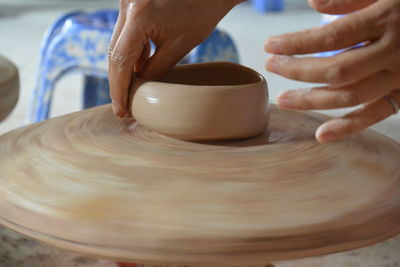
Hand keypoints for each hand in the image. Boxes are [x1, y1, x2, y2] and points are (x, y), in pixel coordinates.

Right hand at [108, 0, 241, 116]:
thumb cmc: (202, 12)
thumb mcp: (180, 46)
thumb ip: (156, 69)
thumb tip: (140, 87)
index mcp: (138, 16)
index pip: (120, 59)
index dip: (118, 89)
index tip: (120, 110)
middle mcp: (126, 5)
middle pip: (113, 52)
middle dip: (117, 82)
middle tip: (122, 107)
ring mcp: (127, 2)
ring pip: (117, 43)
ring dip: (123, 68)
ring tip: (130, 93)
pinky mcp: (132, 4)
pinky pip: (125, 33)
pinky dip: (131, 53)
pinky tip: (138, 71)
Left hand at [264, 0, 399, 142]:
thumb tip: (314, 4)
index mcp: (387, 19)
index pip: (331, 37)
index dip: (296, 43)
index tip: (271, 45)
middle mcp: (393, 53)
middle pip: (336, 70)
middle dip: (297, 70)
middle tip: (271, 65)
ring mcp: (399, 77)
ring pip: (349, 96)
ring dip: (311, 101)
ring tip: (283, 100)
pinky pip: (376, 115)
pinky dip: (348, 127)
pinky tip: (321, 135)